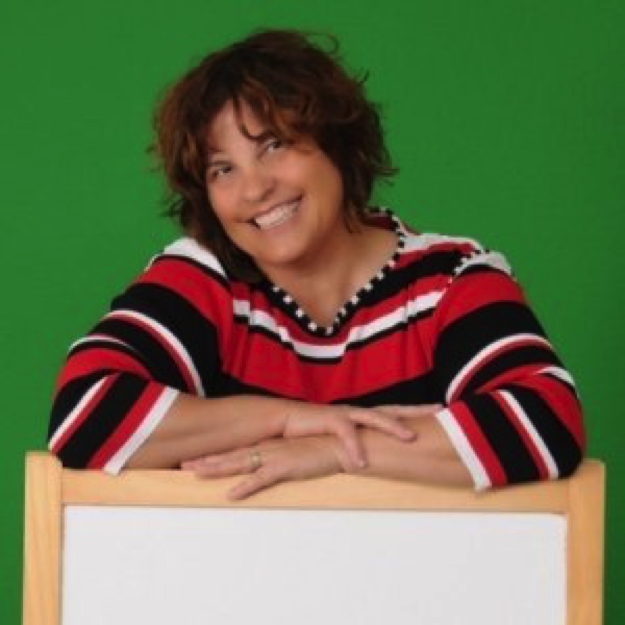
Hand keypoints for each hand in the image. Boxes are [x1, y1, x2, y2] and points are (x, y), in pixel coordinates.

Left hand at [182, 436, 342, 499]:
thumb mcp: (296, 455)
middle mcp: (267, 449)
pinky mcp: (285, 466)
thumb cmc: (320, 451)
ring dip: (217, 469)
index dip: (216, 456)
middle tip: (184, 465)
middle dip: (207, 460)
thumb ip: (282, 459)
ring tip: (197, 473)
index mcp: (269, 446)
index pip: (237, 451)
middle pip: (231, 455)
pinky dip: (245, 487)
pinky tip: (231, 494)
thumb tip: (271, 467)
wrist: (340, 446)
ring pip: (239, 463)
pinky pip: (261, 479)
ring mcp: (274, 456)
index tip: (197, 459)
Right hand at [280, 402, 438, 468]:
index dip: (416, 411)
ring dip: (393, 427)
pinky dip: (355, 448)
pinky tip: (362, 463)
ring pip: (375, 417)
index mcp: (363, 417)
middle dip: (415, 411)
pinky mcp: (330, 420)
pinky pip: (347, 434)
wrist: (288, 421)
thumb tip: (377, 458)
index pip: (394, 411)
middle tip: (438, 411)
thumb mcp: (342, 439)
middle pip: (392, 409)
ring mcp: (346, 414)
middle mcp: (359, 412)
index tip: (438, 410)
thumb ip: (360, 444)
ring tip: (410, 438)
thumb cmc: (316, 431)